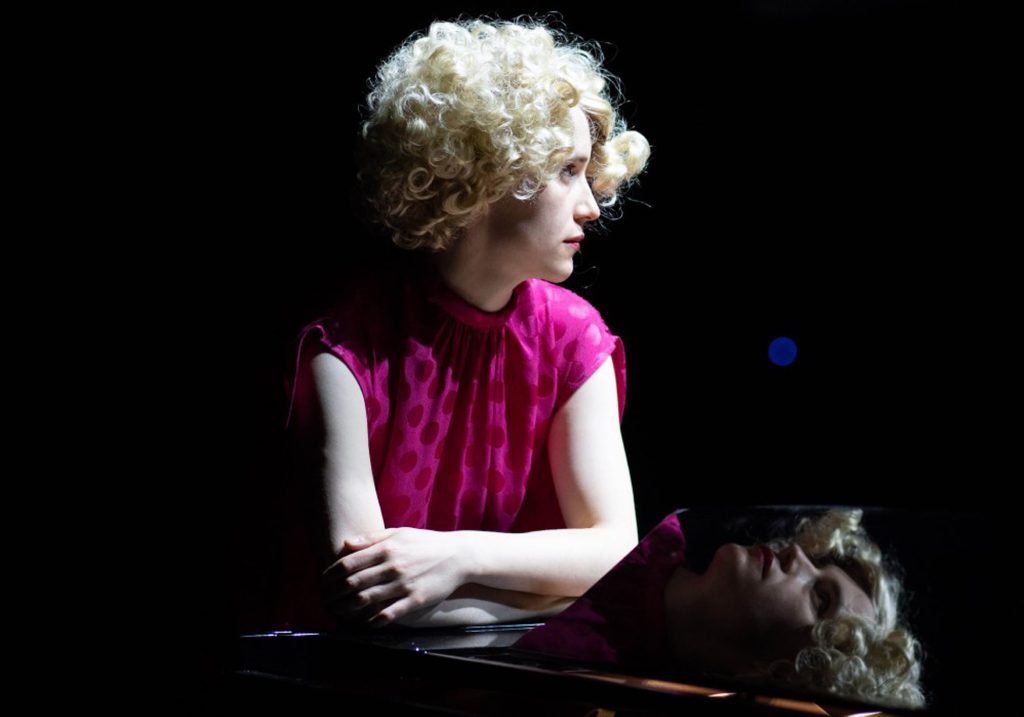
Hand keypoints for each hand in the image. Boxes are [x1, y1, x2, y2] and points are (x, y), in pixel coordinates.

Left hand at [321, 527, 469, 627]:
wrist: (458, 556)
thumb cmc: (426, 543)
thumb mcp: (399, 533)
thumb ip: (372, 538)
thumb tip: (347, 543)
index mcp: (386, 548)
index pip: (348, 564)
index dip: (330, 575)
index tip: (323, 581)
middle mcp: (392, 567)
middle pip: (352, 584)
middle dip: (334, 594)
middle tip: (325, 600)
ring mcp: (403, 585)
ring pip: (366, 601)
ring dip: (347, 609)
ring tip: (339, 613)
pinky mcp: (415, 600)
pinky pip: (388, 614)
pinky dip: (372, 621)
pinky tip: (365, 623)